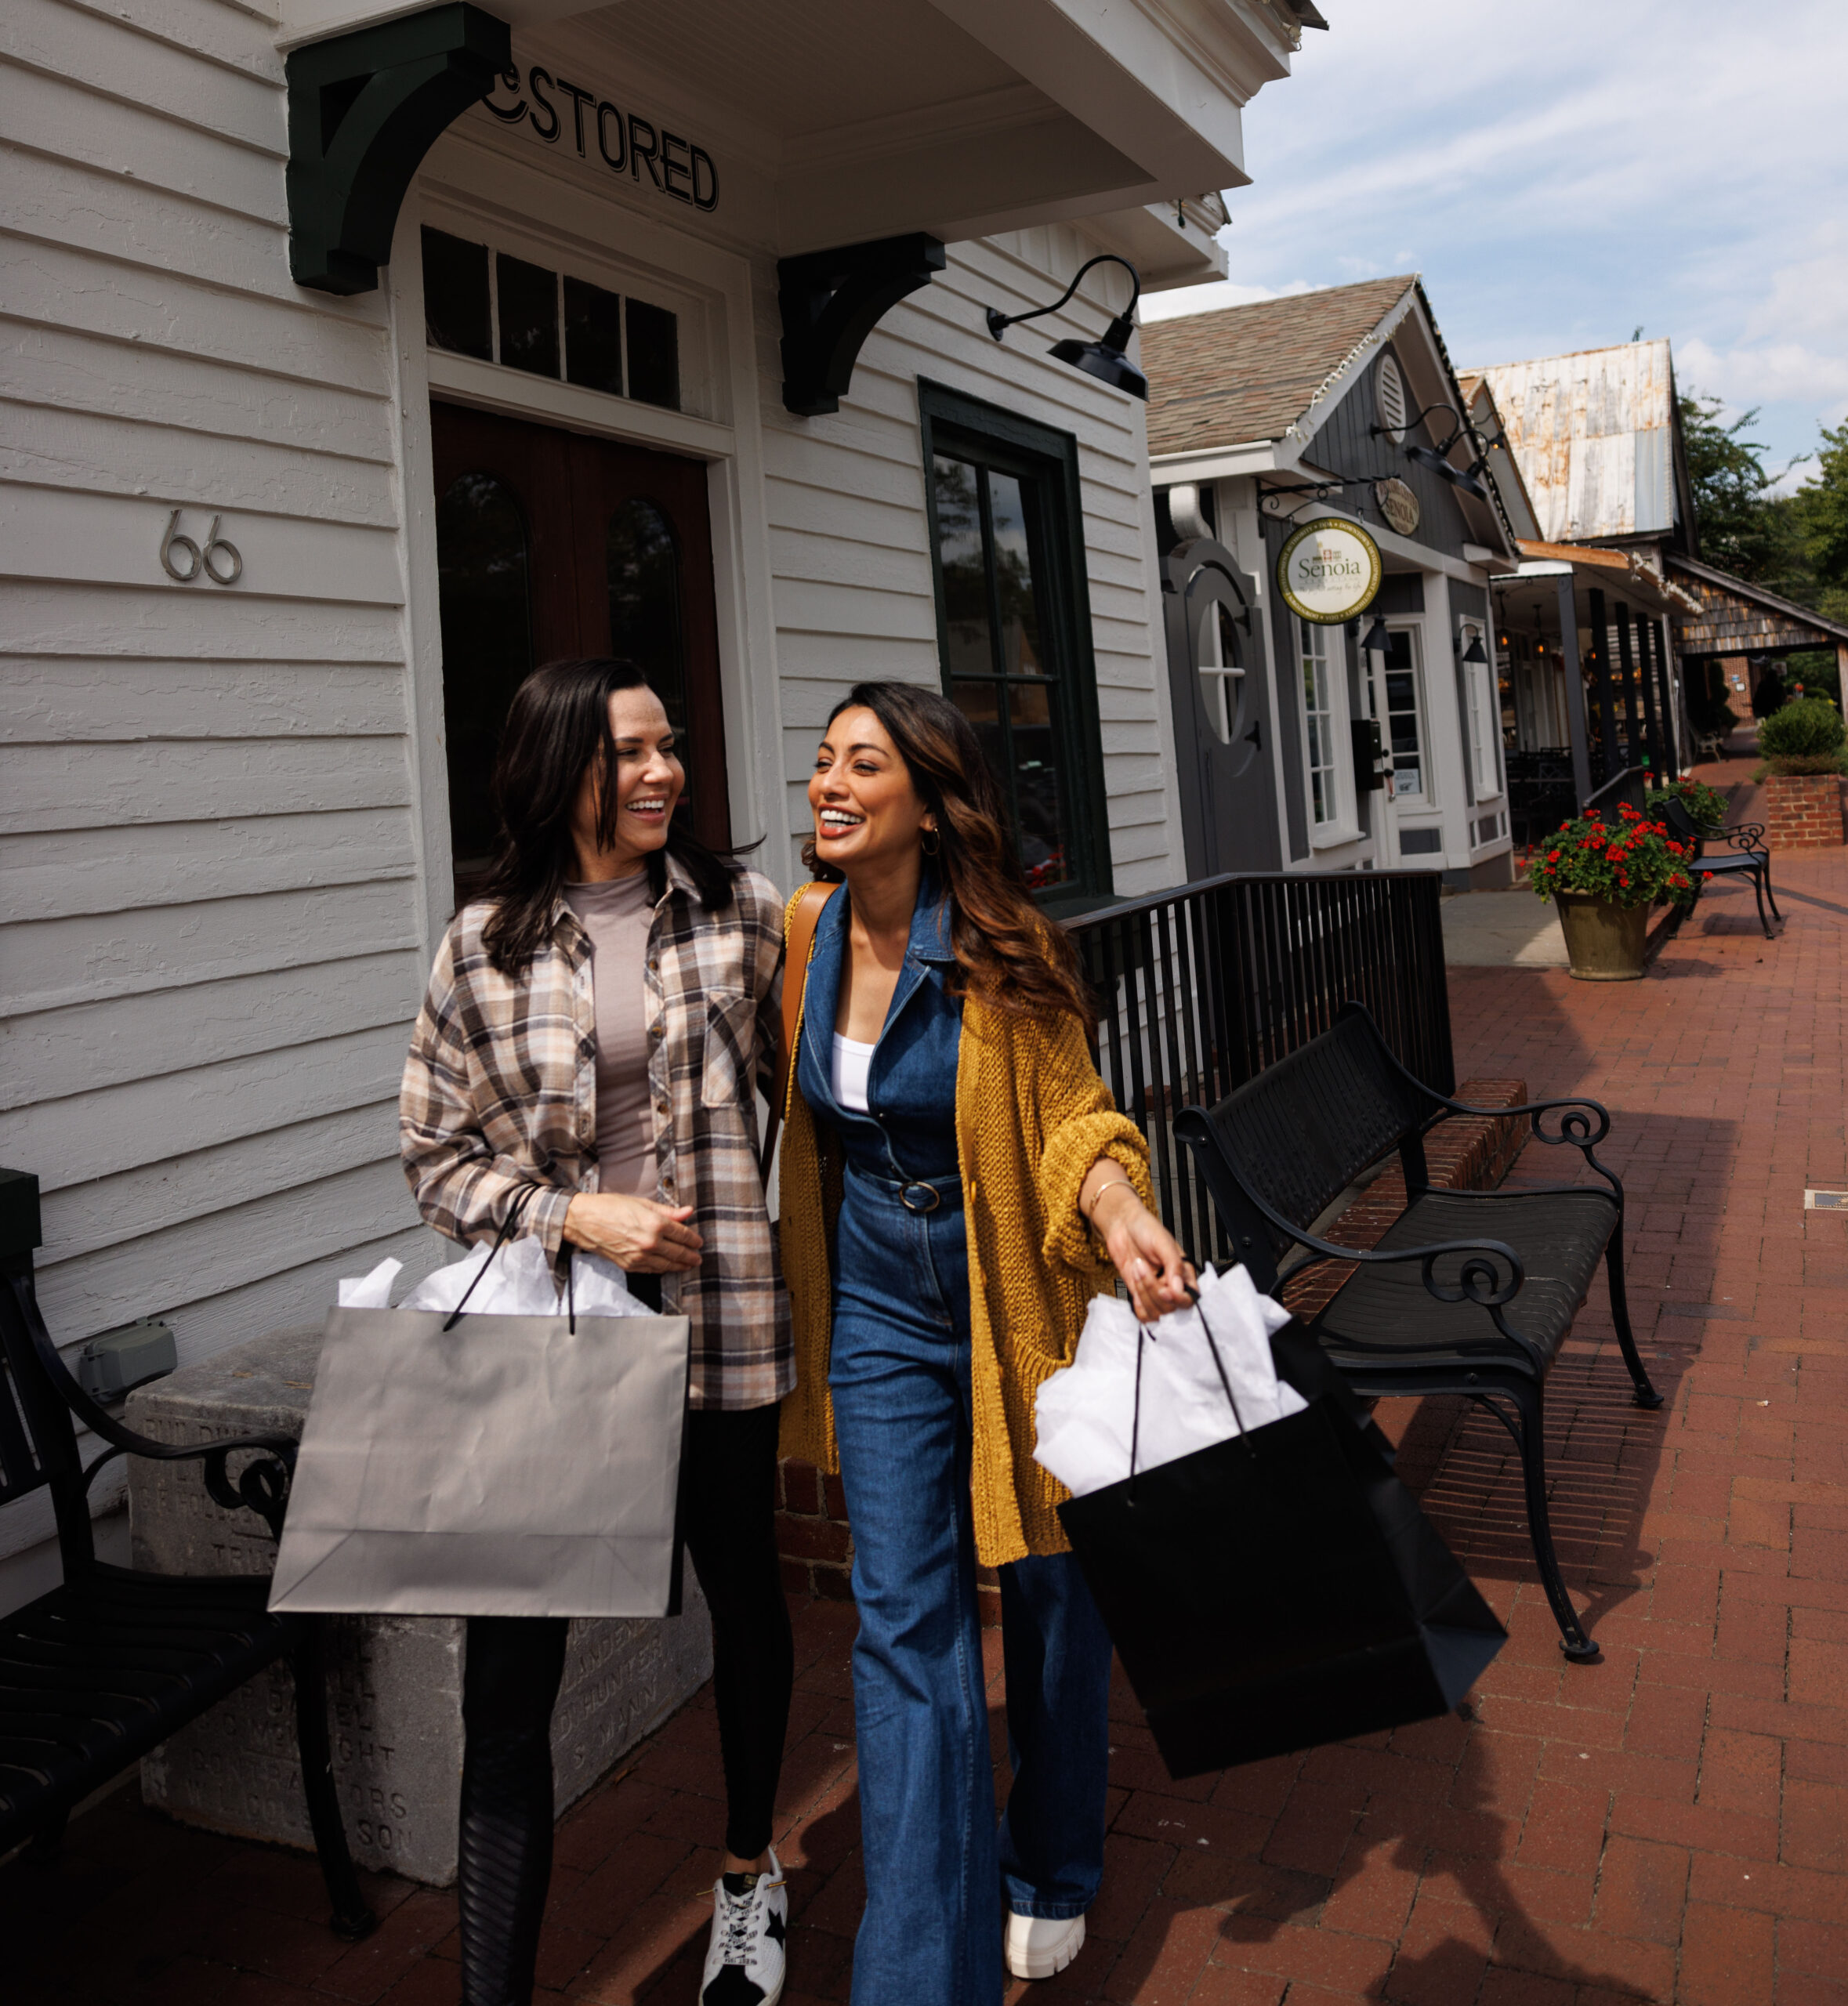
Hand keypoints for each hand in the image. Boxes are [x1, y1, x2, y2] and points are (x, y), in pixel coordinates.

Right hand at [562, 1192, 703, 1272]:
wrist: (582, 1220)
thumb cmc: (610, 1207)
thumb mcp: (641, 1203)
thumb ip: (668, 1211)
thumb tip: (688, 1212)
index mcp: (655, 1224)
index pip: (682, 1235)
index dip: (693, 1239)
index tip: (699, 1241)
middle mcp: (650, 1243)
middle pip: (678, 1252)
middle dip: (690, 1255)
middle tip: (698, 1257)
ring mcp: (639, 1257)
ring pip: (667, 1265)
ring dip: (680, 1266)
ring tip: (688, 1265)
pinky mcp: (629, 1265)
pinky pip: (652, 1270)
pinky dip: (663, 1270)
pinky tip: (668, 1268)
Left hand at [1094, 1184, 1195, 1323]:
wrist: (1122, 1226)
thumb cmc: (1145, 1229)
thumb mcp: (1163, 1242)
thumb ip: (1174, 1265)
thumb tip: (1179, 1288)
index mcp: (1184, 1273)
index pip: (1190, 1298)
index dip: (1178, 1299)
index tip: (1165, 1290)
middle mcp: (1172, 1286)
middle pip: (1171, 1308)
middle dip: (1154, 1291)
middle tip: (1143, 1268)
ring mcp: (1156, 1292)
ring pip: (1157, 1313)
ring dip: (1144, 1294)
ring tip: (1137, 1269)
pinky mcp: (1140, 1295)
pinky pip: (1144, 1314)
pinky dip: (1139, 1306)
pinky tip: (1135, 1288)